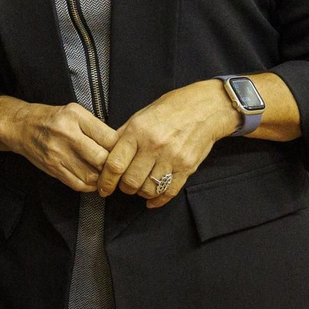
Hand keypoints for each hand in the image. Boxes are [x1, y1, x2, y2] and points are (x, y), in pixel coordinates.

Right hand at [0, 99, 118, 192]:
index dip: (120, 148)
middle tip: (116, 166)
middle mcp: (66, 134)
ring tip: (105, 174)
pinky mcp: (52, 167)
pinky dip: (89, 185)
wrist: (21, 126)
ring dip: (102, 178)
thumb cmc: (50, 118)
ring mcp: (58, 153)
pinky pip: (78, 184)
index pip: (109, 138)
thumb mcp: (74, 111)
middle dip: (112, 166)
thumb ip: (95, 127)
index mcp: (75, 116)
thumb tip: (118, 146)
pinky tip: (91, 180)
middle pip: (101, 159)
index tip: (122, 152)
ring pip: (91, 175)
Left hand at [96, 80, 235, 207]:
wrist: (205, 109)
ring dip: (140, 193)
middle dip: (124, 188)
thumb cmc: (170, 109)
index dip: (106, 181)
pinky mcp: (187, 167)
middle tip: (123, 186)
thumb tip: (105, 154)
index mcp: (137, 131)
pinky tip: (152, 200)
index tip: (102, 188)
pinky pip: (170, 191)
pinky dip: (158, 200)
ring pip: (149, 189)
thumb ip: (122, 136)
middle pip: (131, 181)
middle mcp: (154, 146)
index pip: (115, 164)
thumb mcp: (140, 116)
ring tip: (139, 188)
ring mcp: (172, 158)